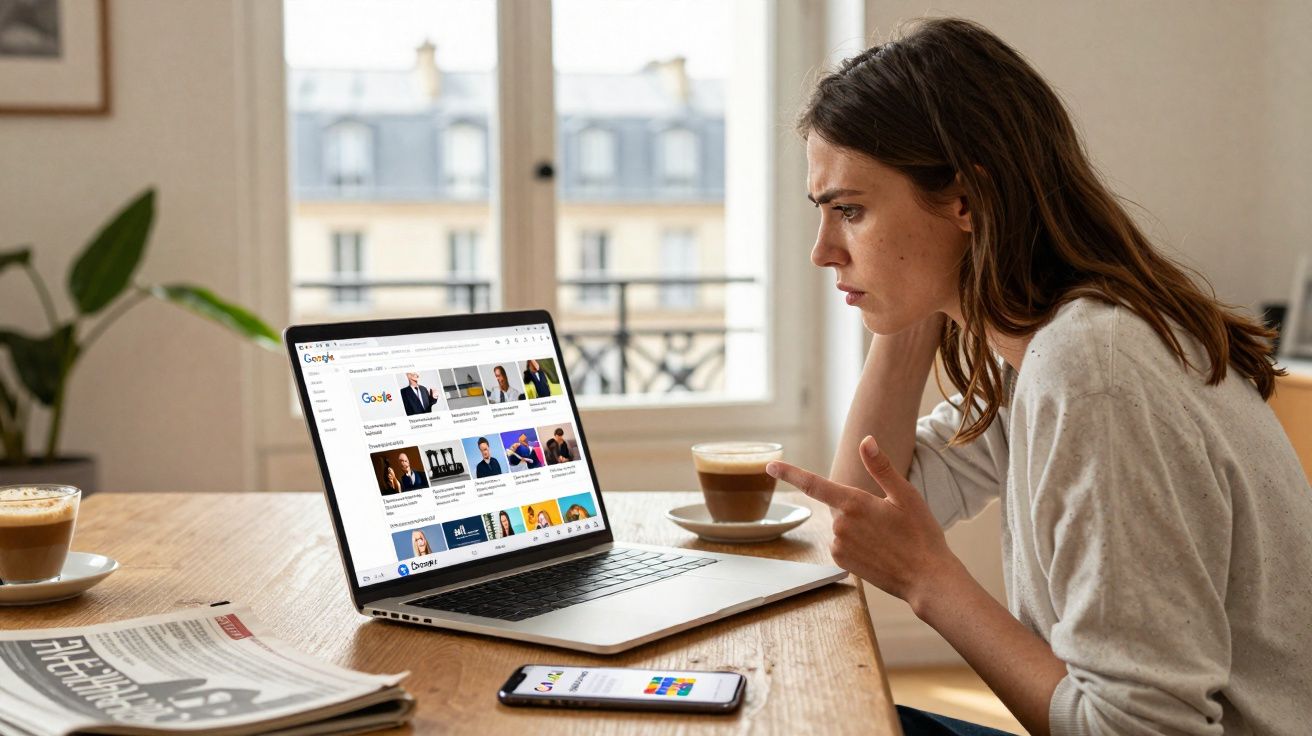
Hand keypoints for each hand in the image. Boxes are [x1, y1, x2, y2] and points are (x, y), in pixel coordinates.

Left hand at [767, 436, 964, 608]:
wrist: (927, 578)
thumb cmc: (921, 534)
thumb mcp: (906, 495)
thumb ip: (881, 467)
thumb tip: (866, 441)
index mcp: (854, 503)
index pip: (814, 484)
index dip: (790, 473)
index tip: (770, 466)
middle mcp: (840, 525)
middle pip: (838, 506)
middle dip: (857, 507)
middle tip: (888, 521)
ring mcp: (839, 545)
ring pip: (842, 526)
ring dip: (858, 527)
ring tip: (888, 539)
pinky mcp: (842, 562)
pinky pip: (843, 544)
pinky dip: (857, 544)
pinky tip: (879, 551)